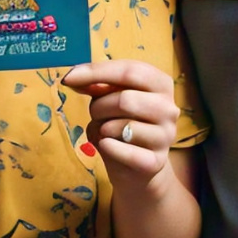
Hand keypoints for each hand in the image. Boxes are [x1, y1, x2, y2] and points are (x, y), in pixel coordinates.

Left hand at [64, 60, 178, 187]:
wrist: (136, 167)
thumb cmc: (122, 124)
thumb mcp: (111, 99)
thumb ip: (97, 85)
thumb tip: (73, 77)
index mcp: (161, 84)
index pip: (130, 71)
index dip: (97, 72)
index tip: (68, 78)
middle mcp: (169, 108)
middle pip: (126, 100)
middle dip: (99, 107)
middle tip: (95, 114)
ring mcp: (165, 137)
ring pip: (122, 126)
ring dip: (102, 129)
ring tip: (105, 132)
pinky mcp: (155, 162)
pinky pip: (123, 151)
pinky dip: (106, 147)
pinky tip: (107, 146)